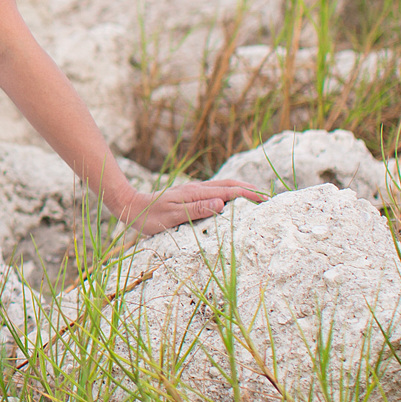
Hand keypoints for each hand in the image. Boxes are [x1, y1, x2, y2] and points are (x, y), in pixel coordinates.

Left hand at [122, 178, 269, 237]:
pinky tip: (233, 198)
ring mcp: (193, 191)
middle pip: (230, 185)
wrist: (130, 206)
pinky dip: (230, 192)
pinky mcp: (190, 194)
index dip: (249, 195)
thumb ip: (196, 209)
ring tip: (258, 195)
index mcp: (196, 193)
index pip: (229, 192)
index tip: (267, 200)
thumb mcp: (172, 216)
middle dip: (251, 190)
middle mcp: (197, 189)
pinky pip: (215, 190)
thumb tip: (221, 203)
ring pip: (223, 186)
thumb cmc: (149, 216)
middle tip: (270, 197)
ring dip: (242, 189)